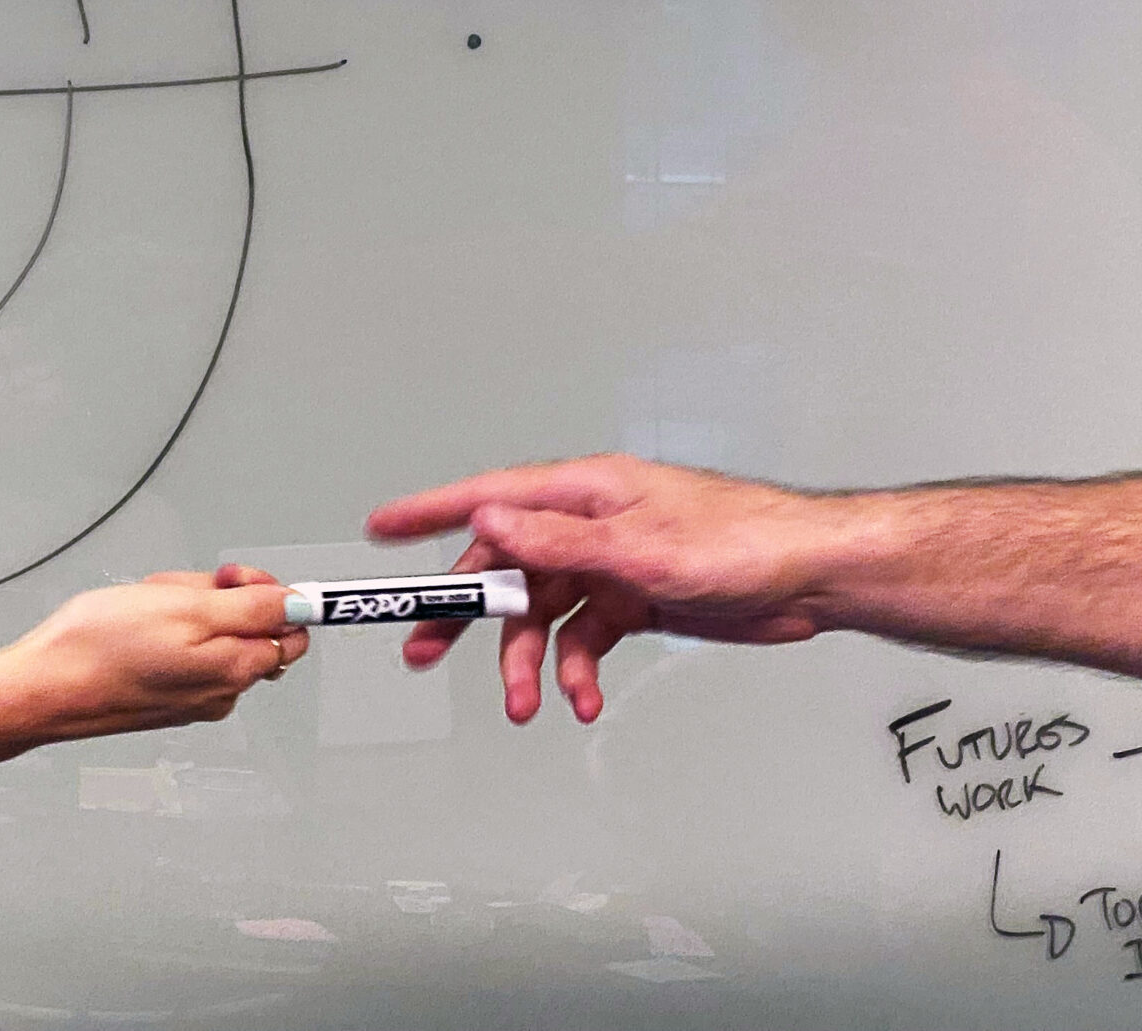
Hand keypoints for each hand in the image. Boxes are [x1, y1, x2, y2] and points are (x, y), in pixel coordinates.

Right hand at [0, 573, 306, 741]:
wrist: (42, 688)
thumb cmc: (100, 648)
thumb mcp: (184, 606)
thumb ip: (253, 607)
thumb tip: (302, 606)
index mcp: (237, 669)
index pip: (292, 626)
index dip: (267, 590)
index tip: (230, 577)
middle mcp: (223, 691)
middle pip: (251, 627)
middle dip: (218, 597)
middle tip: (175, 591)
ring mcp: (193, 697)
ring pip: (213, 635)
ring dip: (185, 610)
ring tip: (144, 607)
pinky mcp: (165, 697)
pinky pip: (183, 651)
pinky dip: (164, 630)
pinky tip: (132, 626)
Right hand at [365, 455, 859, 723]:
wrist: (812, 578)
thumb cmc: (742, 541)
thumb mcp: (639, 548)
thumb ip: (558, 540)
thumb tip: (490, 523)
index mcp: (583, 493)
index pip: (489, 498)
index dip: (430, 512)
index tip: (384, 527)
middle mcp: (587, 525)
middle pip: (503, 569)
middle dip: (466, 616)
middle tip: (426, 650)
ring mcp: (607, 564)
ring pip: (540, 615)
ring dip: (527, 661)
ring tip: (525, 703)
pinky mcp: (631, 601)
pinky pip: (581, 638)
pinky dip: (576, 670)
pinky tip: (581, 697)